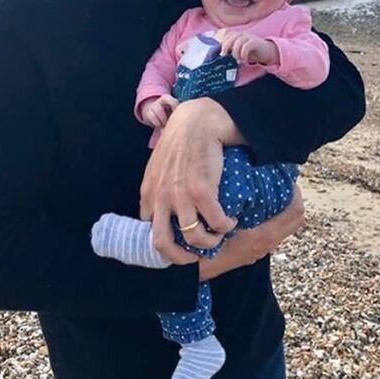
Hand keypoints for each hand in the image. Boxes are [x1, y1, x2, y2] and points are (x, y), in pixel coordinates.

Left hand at [140, 98, 242, 262]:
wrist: (198, 120)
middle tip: (197, 256)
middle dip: (181, 258)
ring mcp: (180, 195)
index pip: (149, 231)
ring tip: (220, 233)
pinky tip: (231, 220)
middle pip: (163, 244)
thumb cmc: (182, 140)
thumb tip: (168, 209)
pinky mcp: (202, 190)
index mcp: (148, 193)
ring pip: (194, 237)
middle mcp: (160, 198)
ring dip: (211, 241)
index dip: (167, 243)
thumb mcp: (160, 165)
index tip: (182, 244)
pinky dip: (226, 226)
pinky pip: (216, 222)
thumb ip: (160, 187)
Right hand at [199, 185, 304, 279]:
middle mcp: (268, 244)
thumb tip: (250, 182)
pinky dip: (275, 219)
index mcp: (264, 234)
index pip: (295, 212)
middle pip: (296, 219)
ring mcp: (264, 250)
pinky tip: (259, 209)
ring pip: (285, 227)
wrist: (198, 269)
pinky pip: (275, 232)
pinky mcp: (256, 251)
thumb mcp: (223, 220)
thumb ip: (240, 205)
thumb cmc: (208, 243)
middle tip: (283, 184)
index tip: (288, 180)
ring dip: (284, 210)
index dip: (295, 193)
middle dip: (293, 199)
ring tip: (271, 194)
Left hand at [220, 32, 278, 65]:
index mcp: (237, 35)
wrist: (268, 52)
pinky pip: (246, 46)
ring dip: (236, 53)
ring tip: (238, 61)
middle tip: (225, 56)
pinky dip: (243, 54)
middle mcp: (242, 34)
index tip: (222, 54)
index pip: (226, 36)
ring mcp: (249, 37)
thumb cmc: (251, 52)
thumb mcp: (239, 51)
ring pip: (238, 42)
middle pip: (230, 37)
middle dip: (225, 47)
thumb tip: (221, 55)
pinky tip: (245, 60)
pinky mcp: (255, 42)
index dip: (222, 44)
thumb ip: (231, 50)